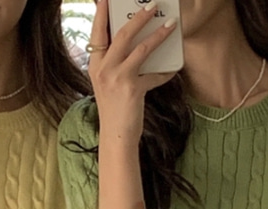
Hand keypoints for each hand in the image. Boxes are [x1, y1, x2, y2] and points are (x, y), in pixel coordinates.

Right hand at [88, 0, 177, 142]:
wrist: (116, 136)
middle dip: (138, 17)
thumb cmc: (114, 111)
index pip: (97, 33)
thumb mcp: (107, 84)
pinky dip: (165, 72)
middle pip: (121, 34)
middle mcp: (103, 69)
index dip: (102, 14)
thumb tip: (134, 47)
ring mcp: (117, 78)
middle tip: (152, 5)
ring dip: (158, 34)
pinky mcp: (133, 89)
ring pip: (140, 48)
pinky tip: (172, 70)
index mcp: (95, 66)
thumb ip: (114, 65)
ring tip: (170, 24)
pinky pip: (154, 74)